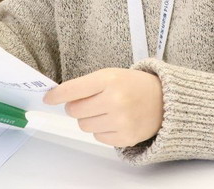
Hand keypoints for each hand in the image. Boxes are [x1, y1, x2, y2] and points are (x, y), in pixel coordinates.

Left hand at [43, 68, 162, 146]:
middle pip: (75, 111)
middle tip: (90, 102)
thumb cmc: (134, 86)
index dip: (56, 95)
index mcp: (109, 79)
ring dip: (89, 119)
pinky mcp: (125, 137)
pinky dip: (102, 130)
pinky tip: (114, 120)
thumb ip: (86, 85)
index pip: (73, 89)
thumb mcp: (111, 75)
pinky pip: (98, 137)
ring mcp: (121, 120)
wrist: (164, 100)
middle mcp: (115, 100)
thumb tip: (60, 99)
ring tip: (106, 110)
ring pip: (84, 125)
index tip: (48, 98)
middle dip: (77, 107)